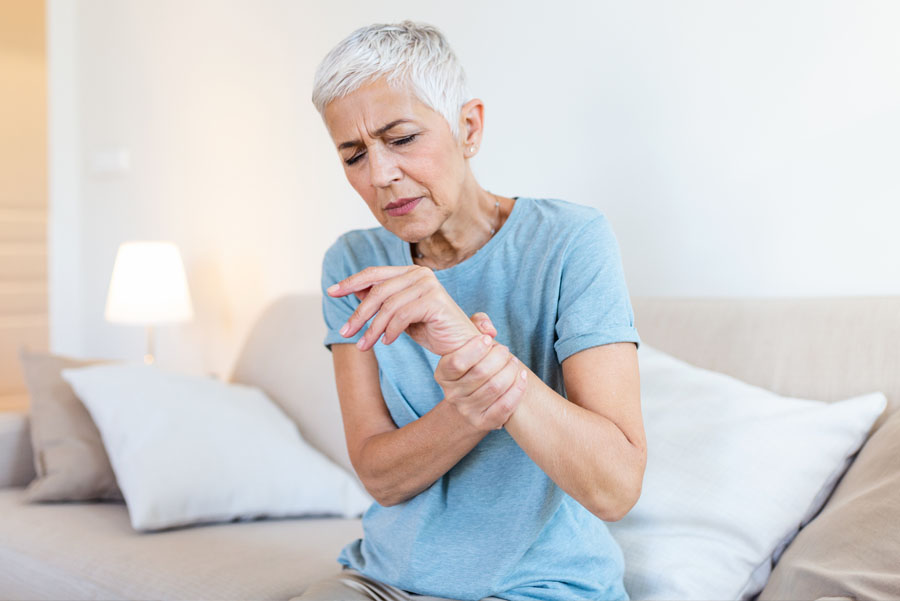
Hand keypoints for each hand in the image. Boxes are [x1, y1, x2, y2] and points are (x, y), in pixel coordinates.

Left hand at [327, 266, 480, 355]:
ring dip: (372, 329)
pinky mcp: (434, 300)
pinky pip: (402, 316)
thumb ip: (382, 302)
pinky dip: (391, 331)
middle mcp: (420, 274)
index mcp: (410, 272)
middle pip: (377, 291)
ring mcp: (429, 285)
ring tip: (364, 345)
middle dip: (358, 314)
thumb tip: (354, 292)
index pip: (374, 273)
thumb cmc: (433, 330)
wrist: (462, 346)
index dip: (351, 282)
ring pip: (388, 306)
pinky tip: (388, 342)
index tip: (331, 292)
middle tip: (345, 332)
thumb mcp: (401, 316)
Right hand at [434, 324, 527, 431]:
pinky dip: (518, 390)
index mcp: (443, 374)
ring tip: (514, 363)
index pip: (456, 362)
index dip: (475, 348)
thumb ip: (475, 325)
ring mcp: (467, 411)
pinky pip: (505, 406)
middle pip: (481, 373)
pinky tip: (522, 378)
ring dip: (510, 371)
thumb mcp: (467, 344)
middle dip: (499, 357)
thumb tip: (488, 328)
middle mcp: (452, 395)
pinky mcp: (484, 423)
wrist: (470, 404)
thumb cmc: (473, 365)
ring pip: (496, 387)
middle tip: (505, 351)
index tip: (489, 340)